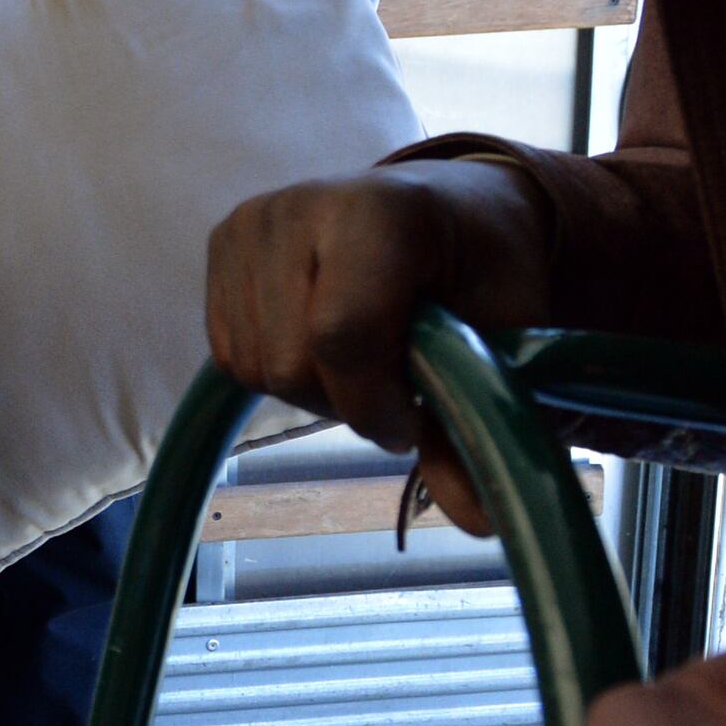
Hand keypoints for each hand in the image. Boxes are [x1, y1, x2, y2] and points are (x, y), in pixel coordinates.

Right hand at [205, 159, 551, 532]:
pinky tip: (322, 349)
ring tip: (362, 364)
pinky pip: (228, 353)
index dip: (373, 403)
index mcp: (379, 211)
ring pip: (253, 365)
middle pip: (289, 361)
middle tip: (396, 391)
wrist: (448, 204)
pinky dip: (276, 373)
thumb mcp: (504, 334)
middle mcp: (298, 206)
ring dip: (312, 391)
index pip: (342, 333)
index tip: (414, 421)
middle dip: (347, 402)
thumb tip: (478, 521)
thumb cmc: (483, 266)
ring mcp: (250, 222)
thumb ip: (478, 419)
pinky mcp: (221, 243)